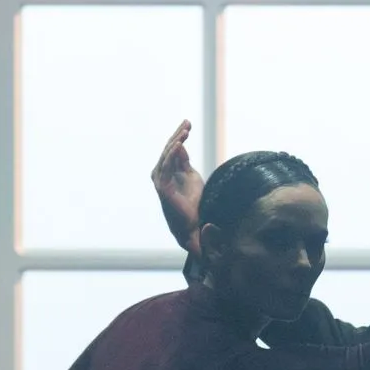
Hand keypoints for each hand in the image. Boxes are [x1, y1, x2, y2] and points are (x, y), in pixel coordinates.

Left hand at [151, 118, 203, 256]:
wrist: (186, 226)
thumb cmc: (189, 230)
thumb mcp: (193, 239)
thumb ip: (198, 244)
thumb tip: (206, 243)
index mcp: (165, 191)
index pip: (163, 171)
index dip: (170, 158)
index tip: (179, 146)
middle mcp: (164, 179)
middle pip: (165, 157)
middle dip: (174, 143)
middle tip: (185, 133)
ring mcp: (171, 172)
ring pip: (172, 151)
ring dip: (178, 137)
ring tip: (187, 125)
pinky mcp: (180, 169)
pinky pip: (179, 152)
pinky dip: (182, 139)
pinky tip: (187, 128)